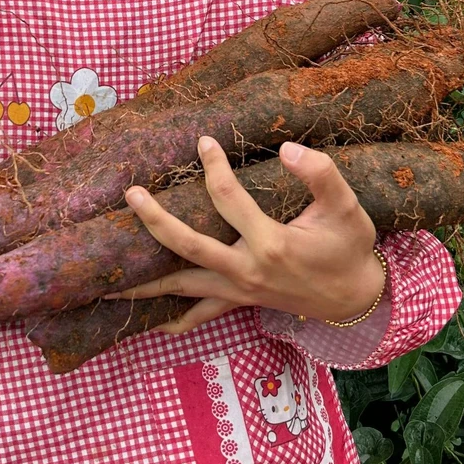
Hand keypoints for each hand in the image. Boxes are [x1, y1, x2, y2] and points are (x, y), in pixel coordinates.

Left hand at [106, 137, 384, 334]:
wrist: (357, 299)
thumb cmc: (350, 247)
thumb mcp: (348, 208)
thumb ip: (321, 175)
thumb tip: (287, 148)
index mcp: (271, 243)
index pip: (229, 199)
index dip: (214, 167)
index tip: (203, 141)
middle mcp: (247, 271)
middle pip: (189, 247)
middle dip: (156, 221)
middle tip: (131, 194)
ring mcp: (239, 291)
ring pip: (183, 286)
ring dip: (145, 283)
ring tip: (106, 279)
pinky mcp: (239, 302)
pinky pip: (199, 315)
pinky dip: (173, 320)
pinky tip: (148, 322)